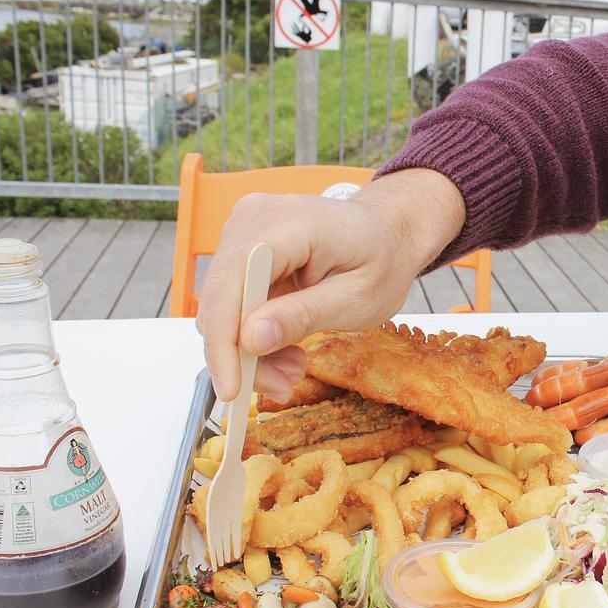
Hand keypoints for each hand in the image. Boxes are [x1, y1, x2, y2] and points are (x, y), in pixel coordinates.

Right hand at [197, 168, 465, 401]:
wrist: (386, 232)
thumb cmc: (381, 259)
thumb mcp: (357, 298)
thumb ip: (303, 315)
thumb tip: (250, 339)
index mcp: (287, 222)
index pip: (231, 284)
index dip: (224, 341)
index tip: (232, 389)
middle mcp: (254, 218)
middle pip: (220, 300)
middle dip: (242, 355)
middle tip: (282, 386)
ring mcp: (244, 232)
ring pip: (223, 308)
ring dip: (251, 350)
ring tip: (293, 370)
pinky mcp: (242, 251)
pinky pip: (234, 304)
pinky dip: (255, 335)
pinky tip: (286, 350)